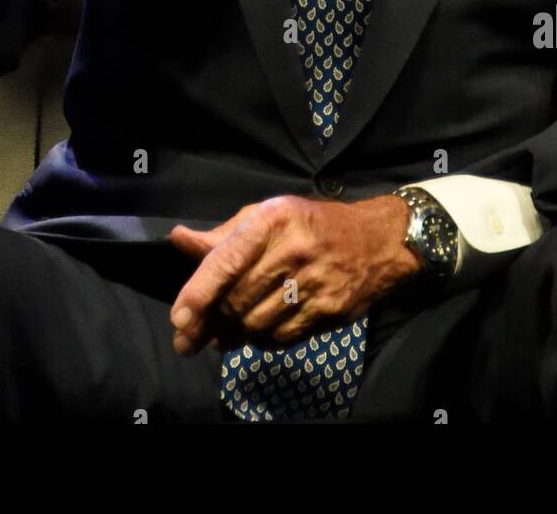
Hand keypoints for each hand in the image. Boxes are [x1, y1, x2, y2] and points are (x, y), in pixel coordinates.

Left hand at [167, 193, 421, 355]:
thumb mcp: (269, 215)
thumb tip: (180, 240)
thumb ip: (224, 235)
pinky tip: (256, 334)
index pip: (227, 260)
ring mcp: (314, 283)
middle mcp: (293, 250)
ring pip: (257, 323)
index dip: (199, 292)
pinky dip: (262, 341)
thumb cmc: (312, 224)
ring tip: (222, 336)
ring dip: (234, 335)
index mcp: (274, 219)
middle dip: (210, 322)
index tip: (178, 318)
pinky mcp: (329, 311)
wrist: (378, 240)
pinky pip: (282, 337)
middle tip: (190, 338)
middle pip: (238, 299)